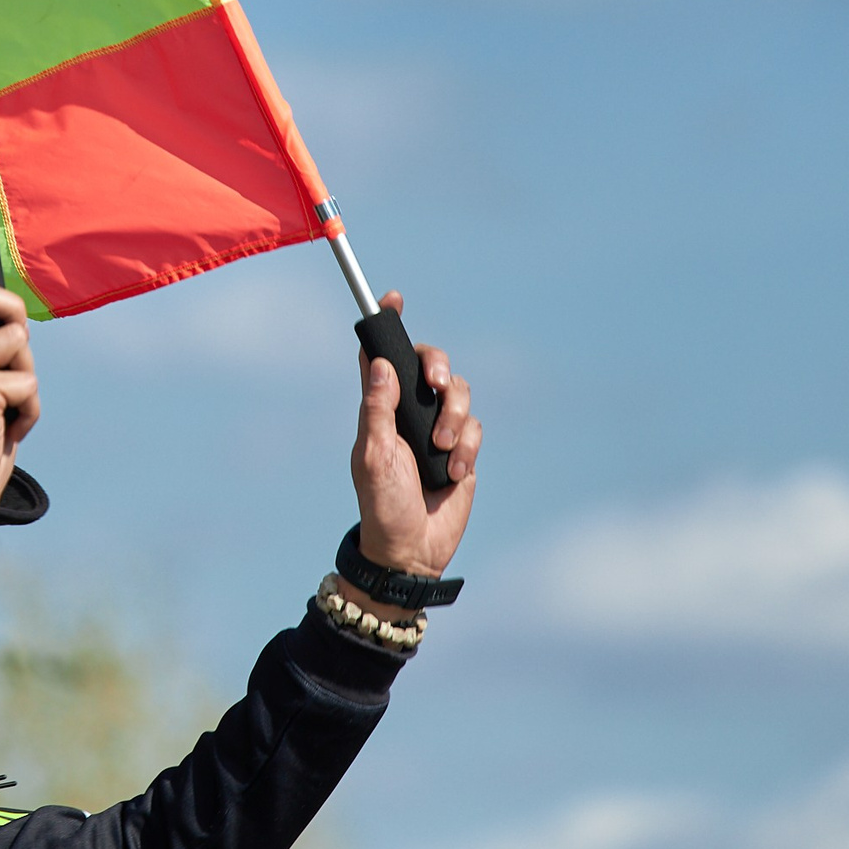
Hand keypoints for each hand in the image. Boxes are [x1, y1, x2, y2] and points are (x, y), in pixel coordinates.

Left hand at [345, 292, 477, 611]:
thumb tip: (381, 364)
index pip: (384, 356)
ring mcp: (438, 429)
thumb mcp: (372, 455)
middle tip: (435, 386)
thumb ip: (376, 409)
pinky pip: (476, 428)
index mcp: (380, 406)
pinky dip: (467, 447)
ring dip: (454, 417)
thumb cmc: (381, 502)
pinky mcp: (463, 450)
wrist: (411, 550)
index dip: (388, 324)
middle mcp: (410, 411)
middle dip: (438, 366)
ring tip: (442, 449)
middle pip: (432, 363)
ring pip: (459, 393)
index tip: (392, 298)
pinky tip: (452, 472)